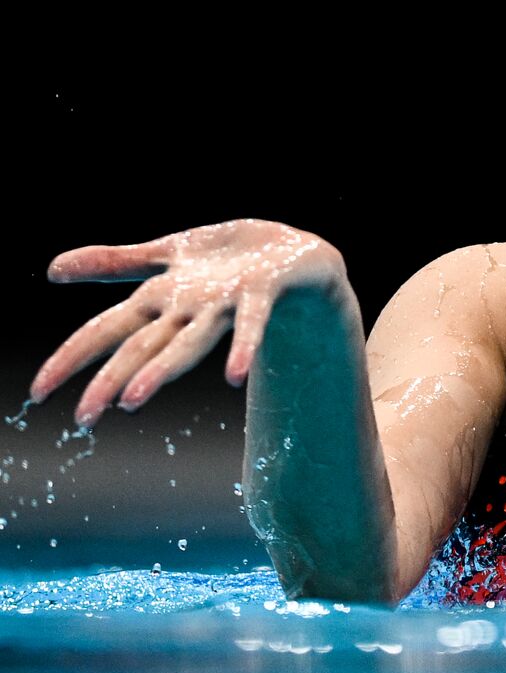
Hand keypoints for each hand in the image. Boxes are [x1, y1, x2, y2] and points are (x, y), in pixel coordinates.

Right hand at [30, 218, 346, 428]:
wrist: (299, 255)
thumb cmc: (231, 259)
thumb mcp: (168, 253)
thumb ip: (115, 263)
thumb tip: (52, 270)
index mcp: (163, 300)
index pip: (107, 331)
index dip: (73, 358)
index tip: (37, 393)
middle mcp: (190, 310)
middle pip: (143, 347)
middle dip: (111, 381)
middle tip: (83, 419)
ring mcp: (225, 305)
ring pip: (188, 343)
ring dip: (161, 372)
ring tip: (132, 402)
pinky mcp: (261, 293)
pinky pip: (252, 325)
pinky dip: (243, 349)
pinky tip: (235, 377)